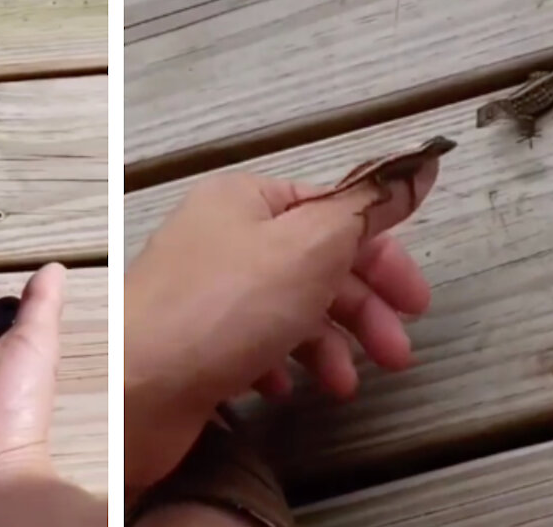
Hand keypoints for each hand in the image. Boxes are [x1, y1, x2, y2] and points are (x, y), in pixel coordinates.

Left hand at [124, 164, 438, 491]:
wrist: (132, 390)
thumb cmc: (222, 309)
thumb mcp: (310, 245)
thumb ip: (369, 206)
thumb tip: (420, 163)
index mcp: (245, 199)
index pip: (333, 213)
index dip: (382, 255)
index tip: (418, 302)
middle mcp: (221, 238)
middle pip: (315, 264)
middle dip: (363, 310)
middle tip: (396, 355)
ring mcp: (205, 294)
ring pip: (288, 309)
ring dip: (328, 345)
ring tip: (344, 384)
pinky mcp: (193, 344)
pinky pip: (252, 346)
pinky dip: (281, 364)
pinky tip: (285, 388)